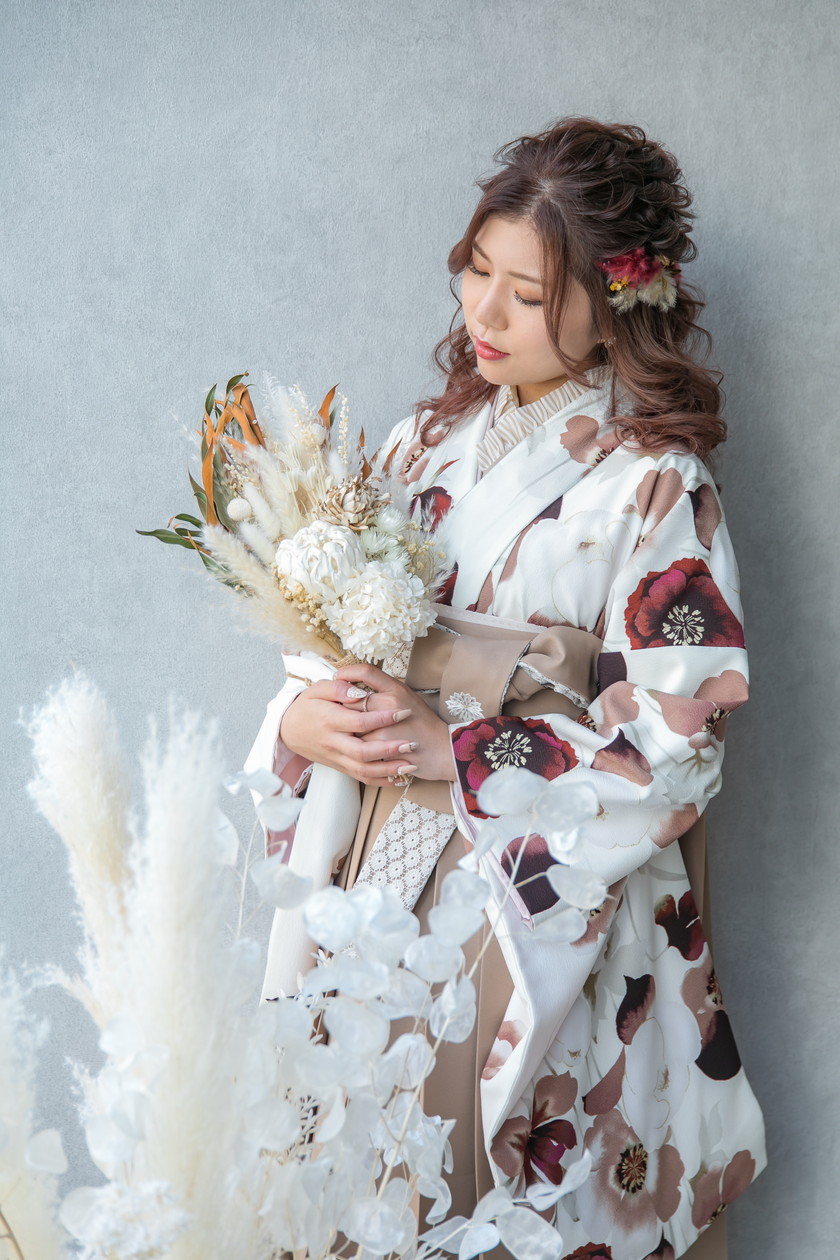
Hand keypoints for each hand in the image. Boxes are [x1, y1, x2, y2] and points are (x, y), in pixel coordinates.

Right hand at [279, 675, 424, 787]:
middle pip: (362, 752)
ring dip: (388, 771)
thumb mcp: (316, 689)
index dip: (382, 718)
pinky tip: (399, 778)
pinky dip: (380, 781)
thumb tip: (359, 693)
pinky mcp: (339, 767)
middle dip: (389, 750)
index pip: (359, 722)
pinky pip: (360, 778)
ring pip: (363, 770)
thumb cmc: (306, 706)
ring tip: (410, 767)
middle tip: (411, 744)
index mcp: (329, 721)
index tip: (404, 712)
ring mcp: (336, 758)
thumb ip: (338, 688)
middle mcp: (332, 742)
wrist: (287, 730)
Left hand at [335, 662, 456, 783]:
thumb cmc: (423, 724)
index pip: (366, 671)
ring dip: (348, 729)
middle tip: (339, 709)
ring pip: (350, 724)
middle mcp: (390, 704)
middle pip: (350, 700)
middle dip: (342, 706)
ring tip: (351, 732)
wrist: (443, 750)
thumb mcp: (408, 698)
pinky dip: (357, 746)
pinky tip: (362, 748)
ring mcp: (385, 726)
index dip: (348, 672)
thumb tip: (357, 684)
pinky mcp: (382, 746)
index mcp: (396, 689)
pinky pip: (358, 744)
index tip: (339, 676)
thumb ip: (385, 690)